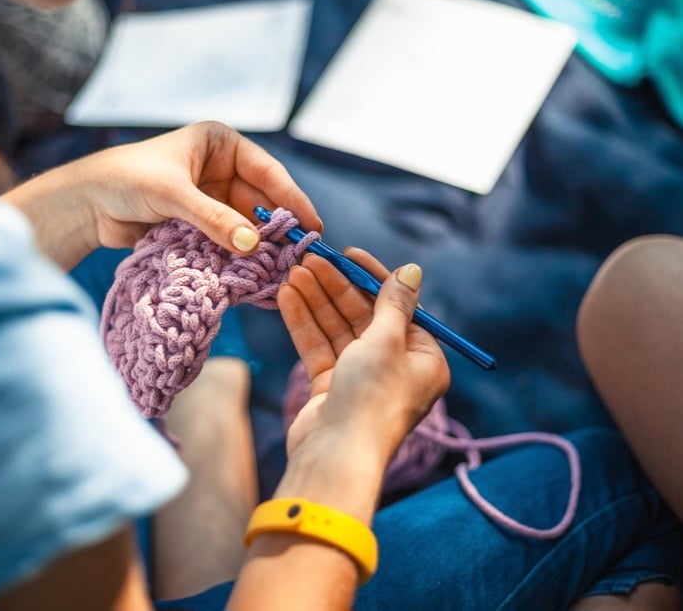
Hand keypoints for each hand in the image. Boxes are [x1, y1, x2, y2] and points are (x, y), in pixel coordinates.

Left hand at [4, 121, 320, 268]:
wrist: (86, 205)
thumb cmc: (126, 180)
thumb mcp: (173, 194)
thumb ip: (213, 219)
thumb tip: (252, 245)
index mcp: (220, 144)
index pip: (267, 172)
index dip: (292, 199)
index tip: (311, 225)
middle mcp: (221, 169)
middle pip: (260, 201)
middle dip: (277, 228)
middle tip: (299, 255)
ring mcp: (211, 199)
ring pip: (246, 225)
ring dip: (258, 247)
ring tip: (280, 271)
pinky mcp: (200, 225)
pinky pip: (227, 241)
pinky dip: (239, 257)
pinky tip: (253, 275)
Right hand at [278, 249, 449, 460]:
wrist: (336, 456)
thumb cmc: (373, 396)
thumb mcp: (387, 341)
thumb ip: (393, 303)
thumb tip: (413, 270)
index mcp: (423, 359)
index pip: (397, 307)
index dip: (371, 277)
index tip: (348, 253)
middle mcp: (395, 367)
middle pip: (363, 316)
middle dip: (336, 287)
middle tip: (311, 258)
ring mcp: (361, 378)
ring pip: (337, 330)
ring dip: (316, 300)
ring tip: (294, 271)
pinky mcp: (332, 387)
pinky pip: (319, 348)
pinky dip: (304, 323)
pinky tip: (287, 297)